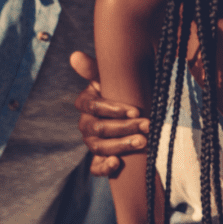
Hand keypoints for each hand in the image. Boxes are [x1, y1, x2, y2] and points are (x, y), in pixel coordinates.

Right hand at [71, 52, 148, 175]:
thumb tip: (75, 56)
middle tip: (147, 126)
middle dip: (124, 128)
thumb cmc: (123, 89)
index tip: (134, 111)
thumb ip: (94, 67)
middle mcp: (85, 124)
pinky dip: (104, 168)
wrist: (134, 110)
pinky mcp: (99, 159)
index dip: (112, 109)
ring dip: (121, 146)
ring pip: (99, 147)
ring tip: (144, 142)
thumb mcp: (111, 76)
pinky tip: (118, 164)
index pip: (93, 107)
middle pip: (98, 129)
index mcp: (86, 103)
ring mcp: (91, 142)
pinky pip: (95, 167)